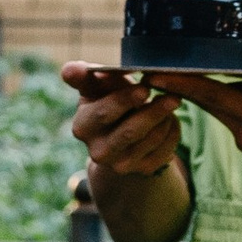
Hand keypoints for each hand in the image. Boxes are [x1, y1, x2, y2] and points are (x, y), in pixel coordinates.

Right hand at [63, 66, 185, 185]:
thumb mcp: (95, 85)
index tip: (145, 88)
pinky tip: (170, 118)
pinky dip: (172, 131)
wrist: (120, 131)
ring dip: (165, 118)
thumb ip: (84, 75)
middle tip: (172, 96)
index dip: (125, 100)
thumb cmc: (107, 98)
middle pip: (130, 132)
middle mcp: (98, 152)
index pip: (103, 114)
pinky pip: (165, 150)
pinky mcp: (143, 170)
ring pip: (151, 140)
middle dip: (152, 112)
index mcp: (82, 128)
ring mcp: (121, 165)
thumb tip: (68, 71)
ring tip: (171, 101)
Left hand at [140, 71, 241, 164]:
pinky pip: (224, 113)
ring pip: (213, 108)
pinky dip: (210, 98)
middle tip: (145, 64)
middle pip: (205, 102)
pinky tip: (199, 80)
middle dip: (176, 85)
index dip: (183, 84)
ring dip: (190, 91)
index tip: (155, 73)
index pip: (213, 97)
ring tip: (163, 68)